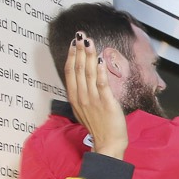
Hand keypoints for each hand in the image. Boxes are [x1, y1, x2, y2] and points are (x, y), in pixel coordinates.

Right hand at [66, 33, 126, 158]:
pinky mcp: (107, 103)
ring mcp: (93, 100)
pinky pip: (102, 85)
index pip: (70, 73)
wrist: (108, 143)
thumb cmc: (99, 126)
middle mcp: (82, 97)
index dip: (71, 56)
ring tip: (89, 42)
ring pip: (89, 73)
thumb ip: (82, 94)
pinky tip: (100, 60)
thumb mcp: (84, 109)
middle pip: (78, 69)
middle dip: (79, 50)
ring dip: (89, 56)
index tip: (74, 43)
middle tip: (81, 35)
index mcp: (75, 97)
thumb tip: (82, 79)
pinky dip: (101, 72)